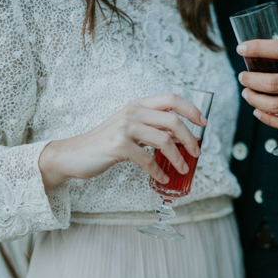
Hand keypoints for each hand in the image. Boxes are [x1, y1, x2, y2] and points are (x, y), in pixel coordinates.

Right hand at [39, 93, 205, 191]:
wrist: (74, 154)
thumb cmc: (105, 144)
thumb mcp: (130, 129)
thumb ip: (152, 129)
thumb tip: (181, 137)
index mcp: (138, 105)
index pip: (171, 98)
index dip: (191, 108)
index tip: (203, 123)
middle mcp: (132, 111)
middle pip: (173, 120)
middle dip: (190, 138)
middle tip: (197, 152)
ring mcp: (125, 127)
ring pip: (164, 140)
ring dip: (178, 158)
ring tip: (182, 169)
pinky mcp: (118, 145)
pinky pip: (147, 159)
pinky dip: (158, 171)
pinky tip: (162, 178)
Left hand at [237, 40, 277, 130]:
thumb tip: (266, 51)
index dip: (259, 48)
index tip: (242, 48)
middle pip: (274, 82)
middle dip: (251, 79)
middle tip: (242, 76)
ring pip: (275, 105)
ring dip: (254, 99)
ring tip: (247, 93)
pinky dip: (266, 118)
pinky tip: (258, 110)